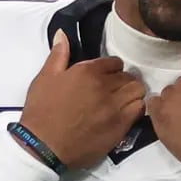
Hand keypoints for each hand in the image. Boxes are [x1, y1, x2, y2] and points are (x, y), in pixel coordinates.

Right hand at [20, 30, 146, 169]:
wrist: (43, 147)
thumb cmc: (41, 111)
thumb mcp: (44, 78)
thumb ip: (58, 55)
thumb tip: (62, 34)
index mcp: (87, 72)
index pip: (114, 62)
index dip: (110, 69)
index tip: (104, 77)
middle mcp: (105, 86)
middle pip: (128, 76)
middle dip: (122, 80)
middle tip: (113, 90)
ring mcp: (115, 107)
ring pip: (138, 91)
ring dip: (132, 93)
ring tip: (122, 100)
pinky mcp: (120, 126)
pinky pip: (139, 110)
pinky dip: (136, 108)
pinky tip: (125, 112)